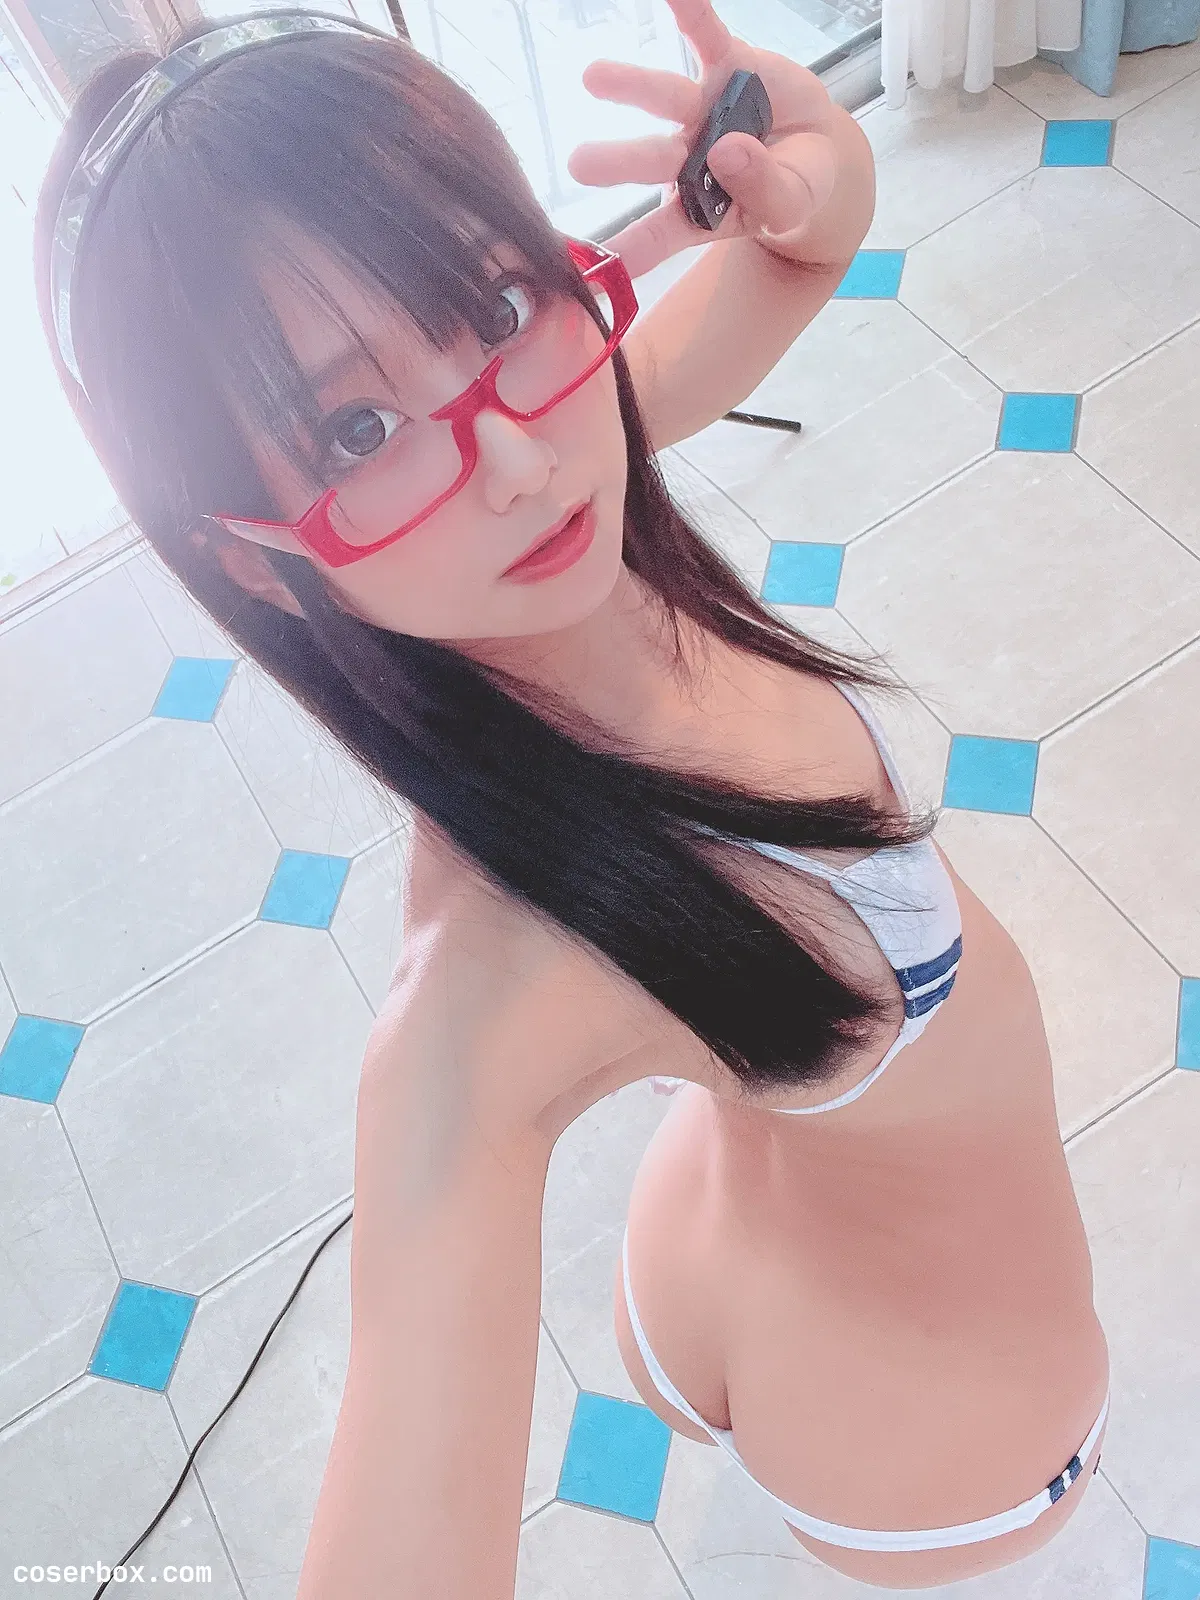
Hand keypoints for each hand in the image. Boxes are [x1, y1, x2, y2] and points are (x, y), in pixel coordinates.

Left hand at [567, 0, 841, 277]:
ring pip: (666, 96)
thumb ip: (765, 189)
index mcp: (703, 206)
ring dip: (632, 84)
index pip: (663, 232)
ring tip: (593, 76)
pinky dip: (690, 10)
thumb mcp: (791, 203)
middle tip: (579, 163)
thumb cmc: (794, 186)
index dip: (633, 248)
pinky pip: (706, 33)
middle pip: (654, 160)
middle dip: (619, 160)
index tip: (594, 271)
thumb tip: (728, 153)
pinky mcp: (729, 63)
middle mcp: (692, 157)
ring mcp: (705, 109)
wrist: (816, 146)